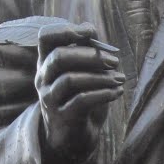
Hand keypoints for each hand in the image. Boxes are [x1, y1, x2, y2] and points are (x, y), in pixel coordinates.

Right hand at [35, 21, 123, 161]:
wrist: (74, 135)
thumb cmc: (80, 96)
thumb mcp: (83, 71)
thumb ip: (86, 49)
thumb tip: (89, 28)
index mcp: (46, 62)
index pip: (45, 37)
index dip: (66, 30)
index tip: (90, 33)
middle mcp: (43, 78)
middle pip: (59, 57)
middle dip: (91, 56)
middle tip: (114, 61)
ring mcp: (49, 99)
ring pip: (70, 80)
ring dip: (100, 77)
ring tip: (120, 79)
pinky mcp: (62, 117)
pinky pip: (81, 100)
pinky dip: (103, 94)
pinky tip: (117, 92)